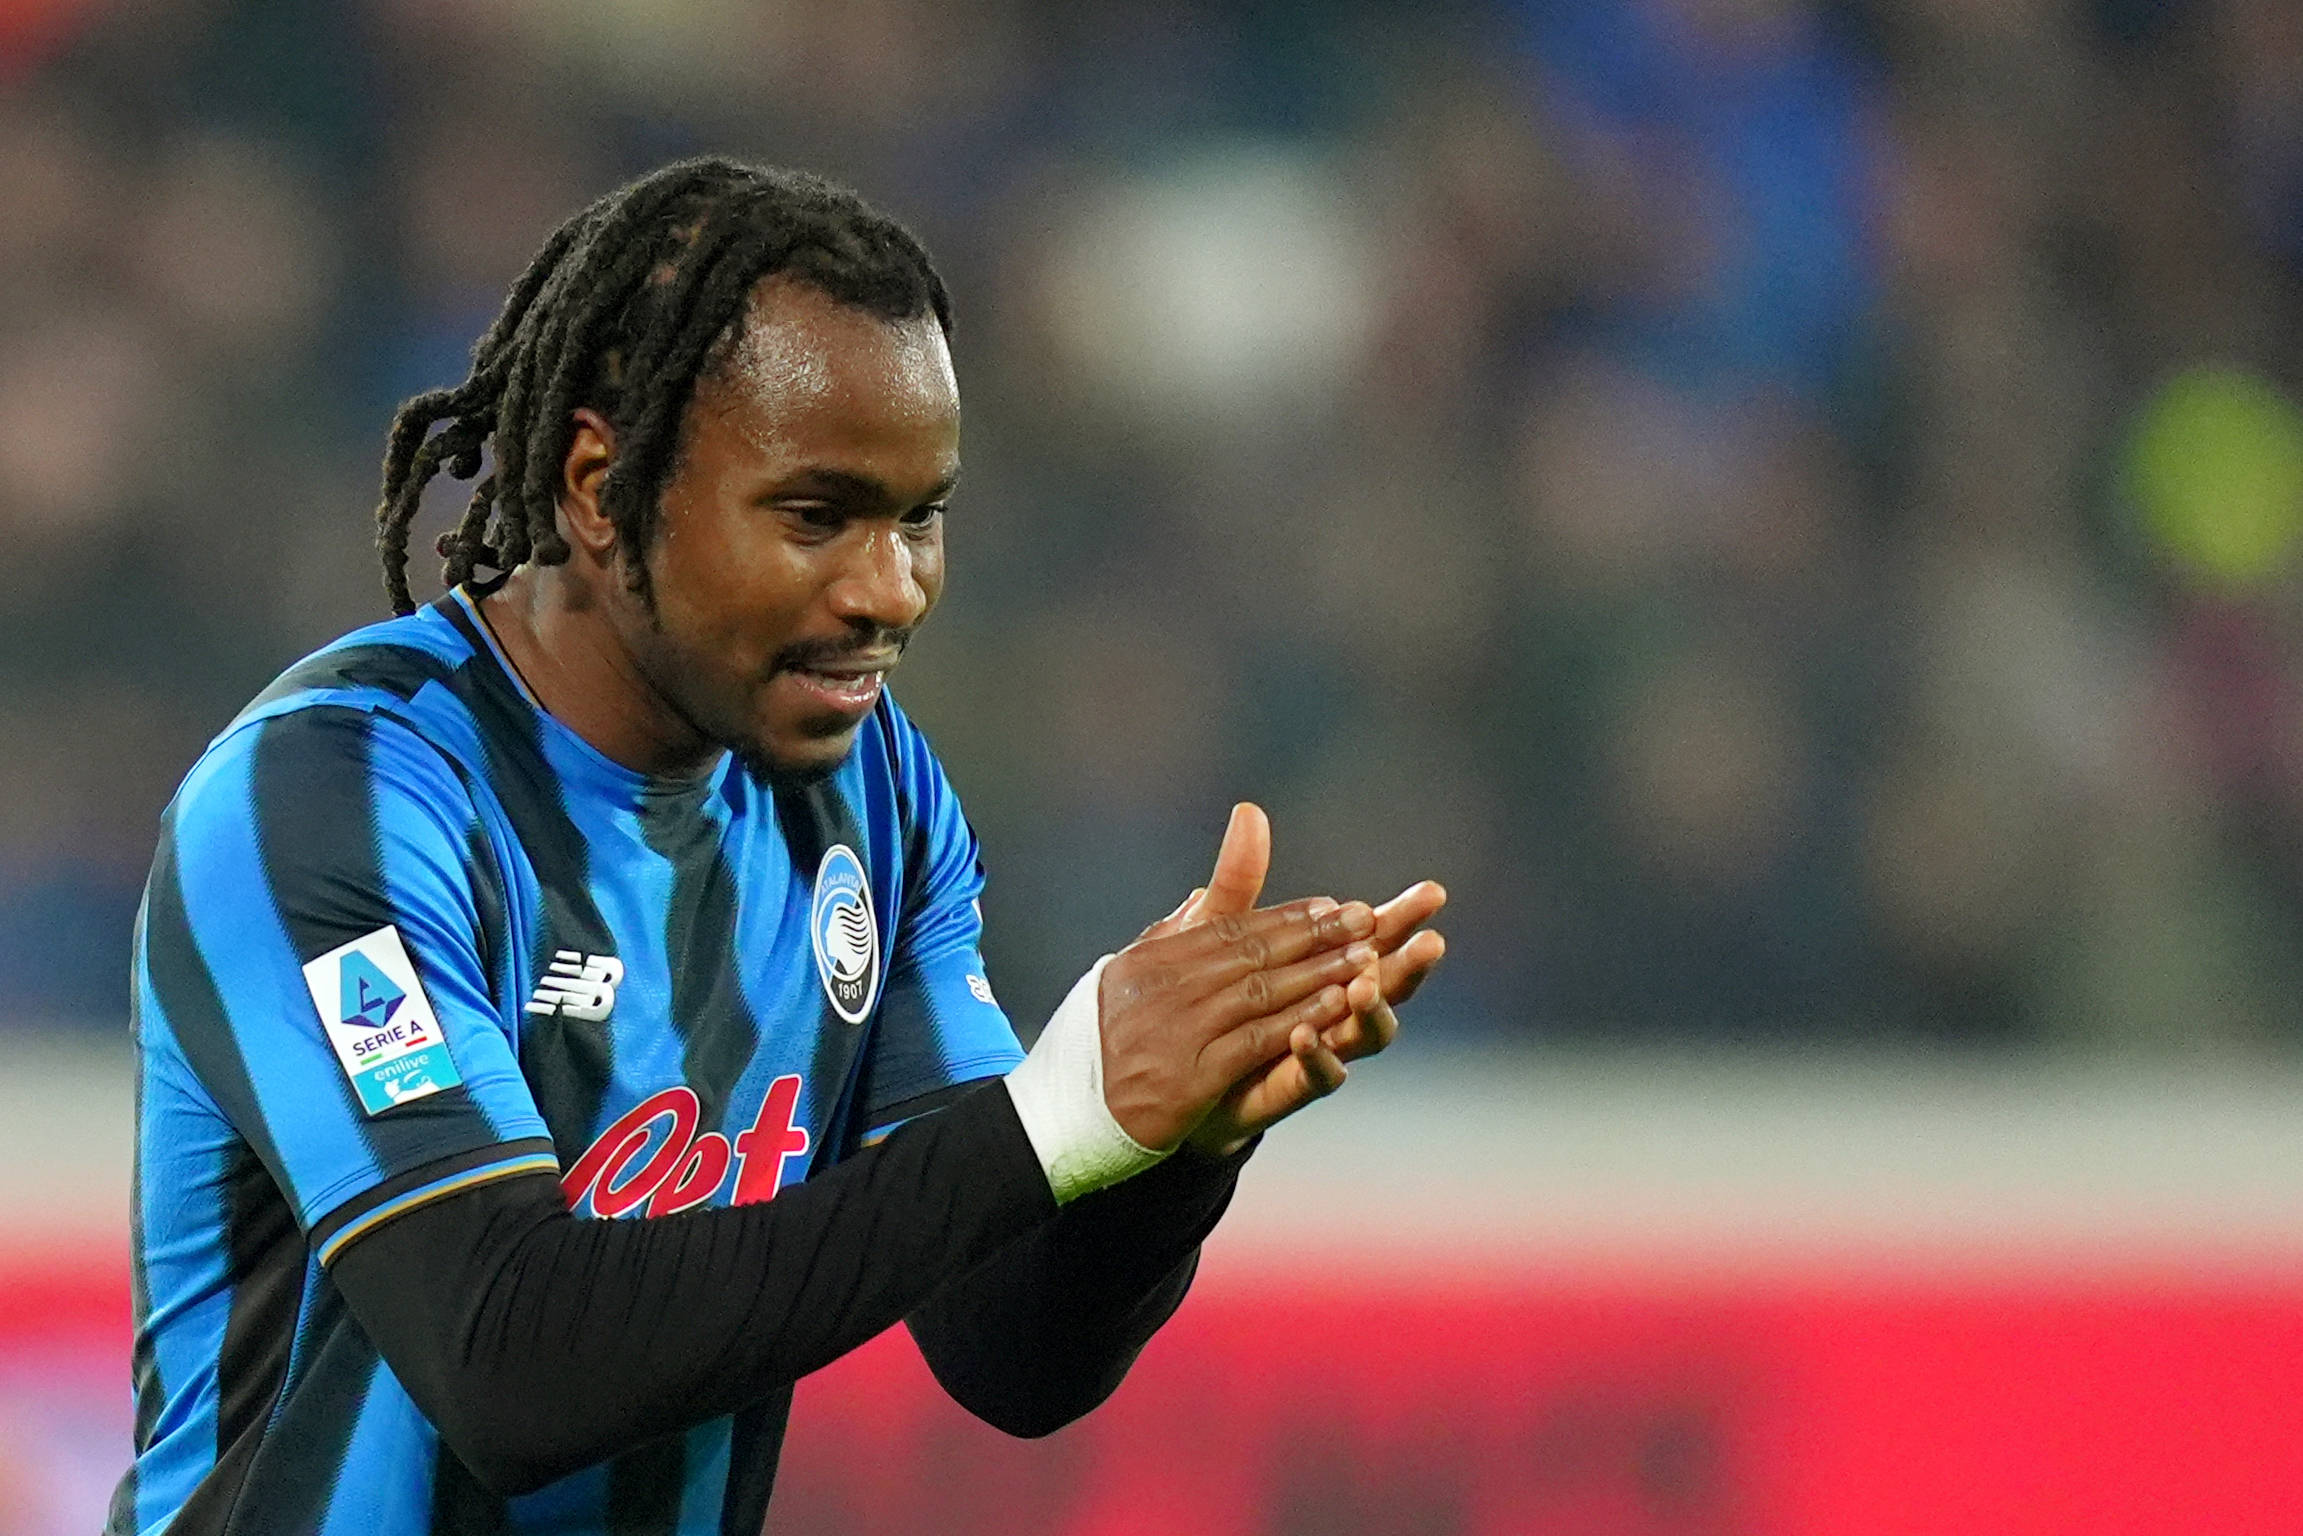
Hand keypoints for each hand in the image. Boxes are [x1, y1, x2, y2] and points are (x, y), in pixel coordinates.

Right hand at [1095, 891, 1378, 1151]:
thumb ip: (1169, 938)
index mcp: (1153, 960)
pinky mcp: (1190, 1076)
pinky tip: (1336, 1007)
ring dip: (1319, 972)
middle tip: (1365, 920)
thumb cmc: (1097, 1046)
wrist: (1063, 1116)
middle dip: (1316, 935)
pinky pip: (1256, 1039)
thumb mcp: (1124, 978)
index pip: (1231, 929)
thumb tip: (1201, 897)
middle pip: (1255, 952)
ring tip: (1366, 958)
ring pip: (1263, 991)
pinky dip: (1300, 1020)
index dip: (1286, 917)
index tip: (1330, 906)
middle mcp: (1165, 987)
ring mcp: (1177, 1030)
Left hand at [1141, 804, 1445, 1155]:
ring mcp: (1317, 1050)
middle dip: (1409, 964)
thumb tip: (1249, 811)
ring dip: (1370, 1010)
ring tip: (1366, 984)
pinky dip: (1317, 1057)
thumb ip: (1240, 881)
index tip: (1432, 892)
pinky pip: (1313, 1078)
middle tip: (1431, 942)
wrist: (1171, 1072)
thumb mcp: (1217, 931)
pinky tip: (1307, 1034)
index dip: (1402, 917)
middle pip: (1386, 985)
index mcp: (1324, 967)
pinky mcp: (1286, 1088)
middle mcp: (1332, 1009)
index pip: (1373, 937)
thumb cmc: (1206, 995)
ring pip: (1363, 1034)